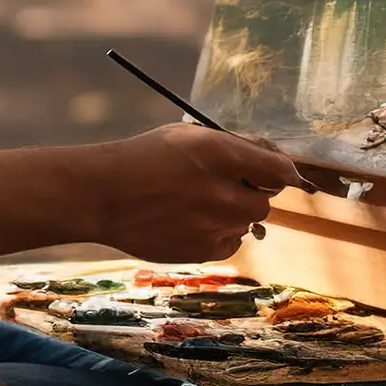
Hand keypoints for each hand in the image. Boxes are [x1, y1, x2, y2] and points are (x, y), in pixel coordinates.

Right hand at [87, 124, 307, 263]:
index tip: (275, 173)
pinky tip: (193, 221)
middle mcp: (226, 192)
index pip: (280, 169)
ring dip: (233, 213)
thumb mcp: (188, 135)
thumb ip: (232, 145)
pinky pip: (231, 242)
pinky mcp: (204, 250)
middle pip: (266, 201)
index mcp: (223, 154)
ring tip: (198, 203)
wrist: (104, 195)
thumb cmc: (144, 157)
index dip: (281, 171)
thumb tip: (268, 154)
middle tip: (224, 185)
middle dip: (252, 192)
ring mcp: (216, 225)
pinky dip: (220, 233)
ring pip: (248, 222)